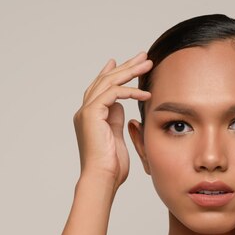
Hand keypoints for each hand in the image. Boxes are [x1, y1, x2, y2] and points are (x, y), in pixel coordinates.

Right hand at [73, 52, 152, 188]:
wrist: (102, 179)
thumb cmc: (111, 166)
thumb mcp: (117, 137)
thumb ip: (117, 119)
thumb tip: (122, 106)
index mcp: (91, 116)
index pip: (101, 87)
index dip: (114, 73)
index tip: (125, 63)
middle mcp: (85, 111)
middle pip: (105, 80)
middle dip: (126, 66)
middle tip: (143, 56)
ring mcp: (86, 111)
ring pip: (108, 82)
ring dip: (130, 71)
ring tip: (148, 65)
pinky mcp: (91, 114)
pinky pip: (112, 93)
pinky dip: (130, 91)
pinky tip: (145, 94)